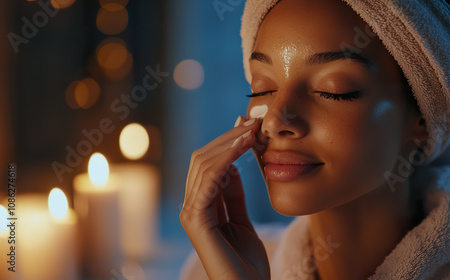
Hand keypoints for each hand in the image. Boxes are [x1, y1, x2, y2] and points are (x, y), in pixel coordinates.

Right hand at [179, 116, 269, 279]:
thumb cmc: (248, 263)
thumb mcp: (242, 220)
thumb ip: (234, 196)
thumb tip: (232, 165)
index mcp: (202, 207)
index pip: (210, 166)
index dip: (228, 144)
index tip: (249, 126)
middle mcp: (192, 207)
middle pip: (203, 160)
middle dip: (228, 138)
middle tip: (252, 122)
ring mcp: (191, 213)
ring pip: (203, 165)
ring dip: (229, 144)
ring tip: (251, 132)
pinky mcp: (196, 220)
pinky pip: (208, 181)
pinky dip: (225, 161)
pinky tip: (242, 150)